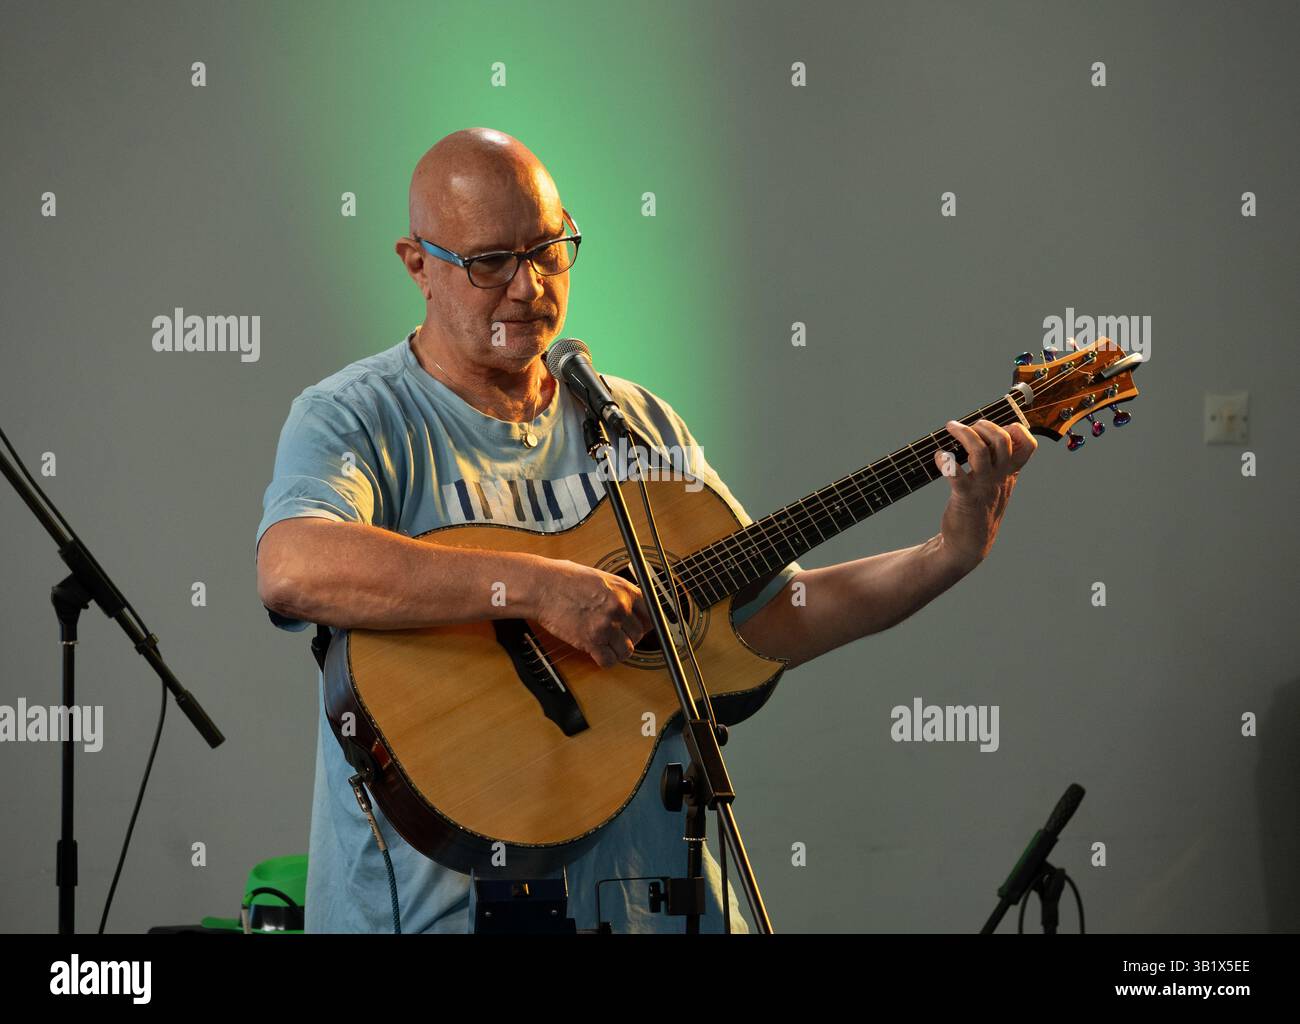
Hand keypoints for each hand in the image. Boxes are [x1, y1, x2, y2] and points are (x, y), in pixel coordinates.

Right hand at [533, 560, 652, 667]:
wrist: (542, 587)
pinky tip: (599, 654)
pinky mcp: (591, 641)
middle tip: (617, 636)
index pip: (651, 613)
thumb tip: (631, 605)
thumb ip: (619, 592)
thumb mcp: (601, 577)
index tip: (641, 627)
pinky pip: (609, 661)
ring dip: (619, 650)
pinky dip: (606, 661)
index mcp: (624, 590)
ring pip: (627, 650)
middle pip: (639, 633)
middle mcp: (619, 608)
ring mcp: (606, 626)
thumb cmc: (565, 578)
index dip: (646, 623)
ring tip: (608, 646)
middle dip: (629, 637)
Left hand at [933, 418, 1036, 573]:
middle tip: (968, 426)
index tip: (999, 427)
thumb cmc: (979, 510)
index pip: (1029, 446)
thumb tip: (984, 435)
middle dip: (985, 425)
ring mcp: (983, 487)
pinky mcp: (964, 497)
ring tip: (951, 427)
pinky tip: (939, 456)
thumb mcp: (997, 486)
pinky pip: (956, 473)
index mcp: (1010, 474)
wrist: (969, 545)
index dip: (1018, 430)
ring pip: (979, 450)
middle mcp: (1000, 478)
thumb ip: (997, 464)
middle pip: (1003, 440)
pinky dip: (945, 460)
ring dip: (964, 434)